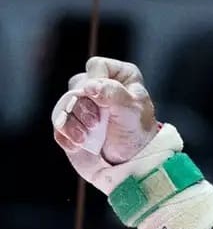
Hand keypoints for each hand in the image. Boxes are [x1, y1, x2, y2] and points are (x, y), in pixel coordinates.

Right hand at [51, 57, 159, 192]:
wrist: (132, 162)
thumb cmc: (137, 132)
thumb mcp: (132, 111)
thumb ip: (113, 95)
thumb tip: (90, 87)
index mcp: (119, 76)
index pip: (96, 66)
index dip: (98, 83)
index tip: (108, 103)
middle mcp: (99, 86)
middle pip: (76, 86)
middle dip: (83, 106)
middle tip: (95, 123)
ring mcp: (83, 104)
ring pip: (64, 105)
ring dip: (71, 123)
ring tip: (85, 138)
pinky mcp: (72, 123)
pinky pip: (58, 124)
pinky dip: (65, 135)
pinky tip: (78, 145)